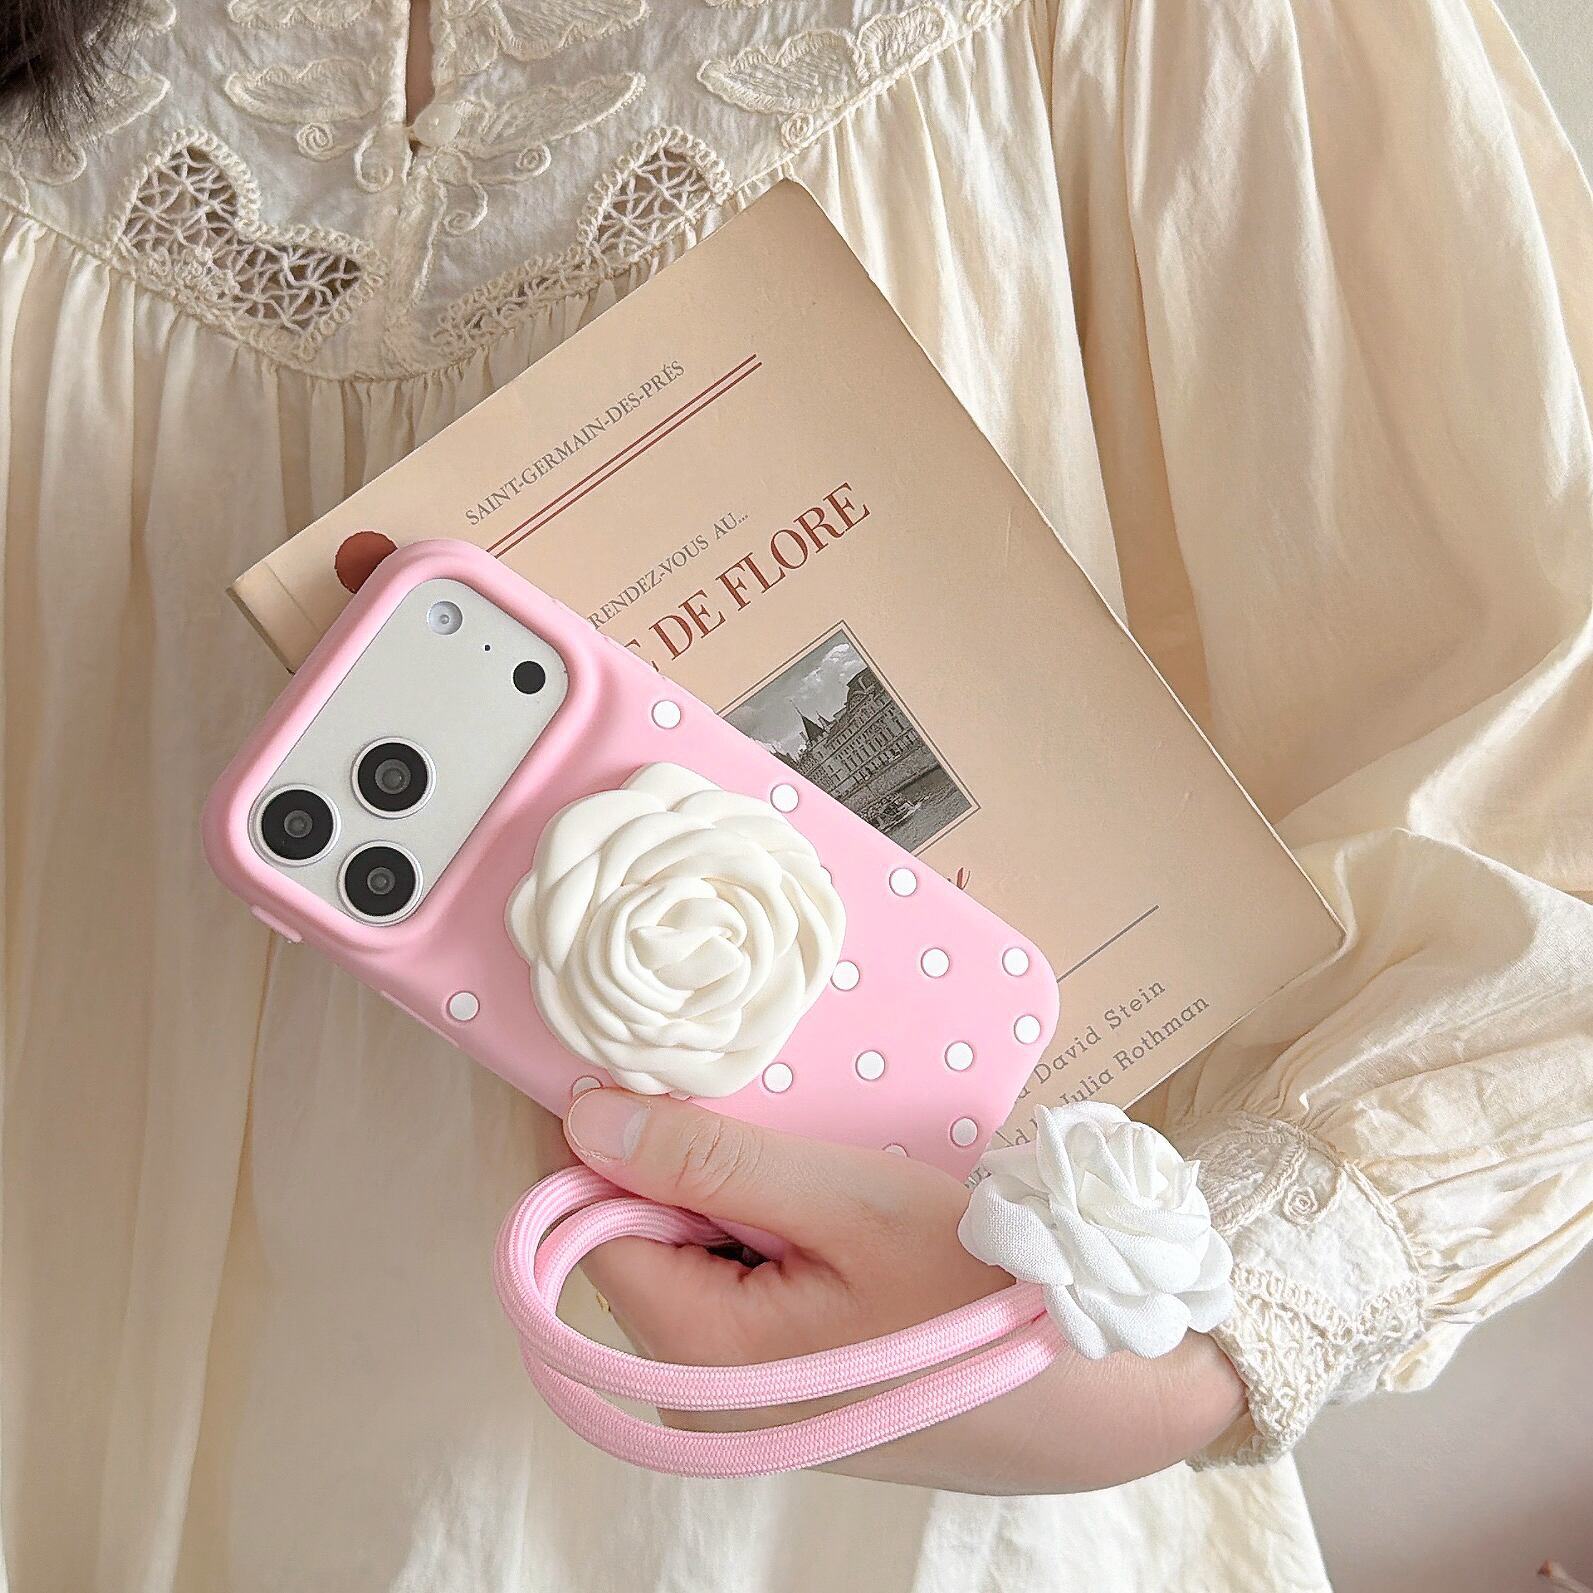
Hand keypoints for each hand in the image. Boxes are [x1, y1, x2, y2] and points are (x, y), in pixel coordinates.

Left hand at [556, 1088, 1247, 1493]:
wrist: (1094, 1387)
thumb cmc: (978, 1287)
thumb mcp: (843, 1199)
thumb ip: (709, 1159)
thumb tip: (583, 1116)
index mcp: (696, 1355)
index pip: (586, 1223)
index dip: (602, 1134)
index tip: (641, 1059)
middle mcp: (697, 1392)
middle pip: (637, 1239)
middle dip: (678, 1157)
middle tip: (753, 1095)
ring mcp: (741, 1395)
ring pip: (689, 1256)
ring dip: (727, 1190)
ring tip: (805, 1151)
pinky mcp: (781, 1384)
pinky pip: (733, 1285)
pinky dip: (760, 1228)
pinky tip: (820, 1199)